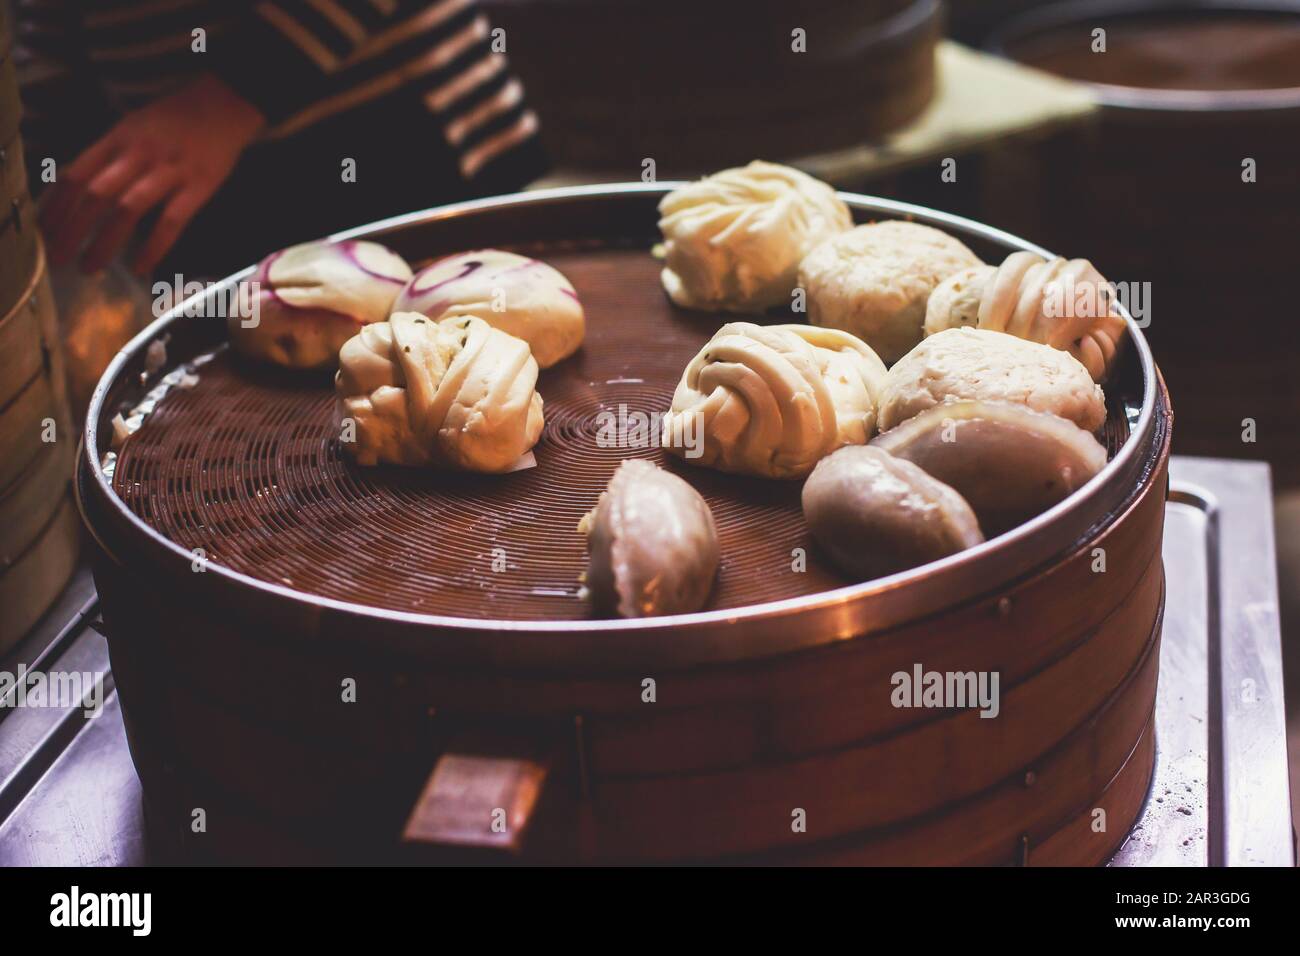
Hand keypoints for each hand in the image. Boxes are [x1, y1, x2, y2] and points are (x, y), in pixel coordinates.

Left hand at [41, 73, 265, 275]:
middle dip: (73, 229)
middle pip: (97, 195)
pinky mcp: (198, 187)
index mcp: (118, 139)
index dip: (56, 205)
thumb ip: (110, 155)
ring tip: (91, 267)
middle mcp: (138, 154)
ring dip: (105, 242)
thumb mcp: (133, 126)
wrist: (223, 105)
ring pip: (128, 210)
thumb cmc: (175, 119)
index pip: (77, 174)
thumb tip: (82, 189)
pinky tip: (140, 267)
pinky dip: (154, 247)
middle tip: (59, 258)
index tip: (44, 230)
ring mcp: (169, 171)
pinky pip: (171, 221)